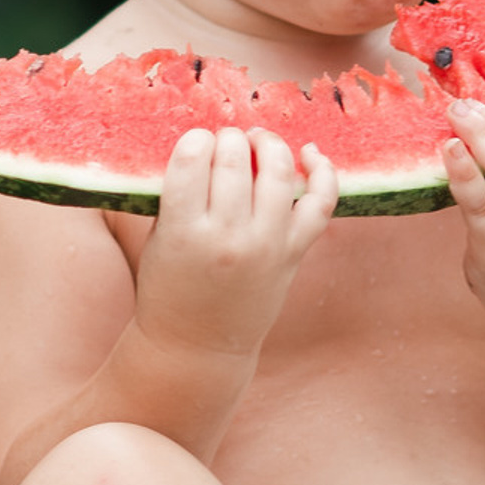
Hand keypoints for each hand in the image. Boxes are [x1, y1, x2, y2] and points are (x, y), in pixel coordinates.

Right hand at [132, 127, 338, 362]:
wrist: (198, 346)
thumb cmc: (169, 286)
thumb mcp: (160, 237)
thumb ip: (181, 192)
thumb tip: (212, 142)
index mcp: (183, 231)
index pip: (192, 155)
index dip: (196, 140)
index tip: (196, 146)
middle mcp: (228, 237)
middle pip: (234, 157)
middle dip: (228, 139)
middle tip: (223, 144)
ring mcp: (266, 246)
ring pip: (278, 171)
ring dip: (267, 144)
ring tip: (256, 142)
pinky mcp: (294, 254)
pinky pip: (321, 203)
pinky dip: (324, 171)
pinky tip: (310, 153)